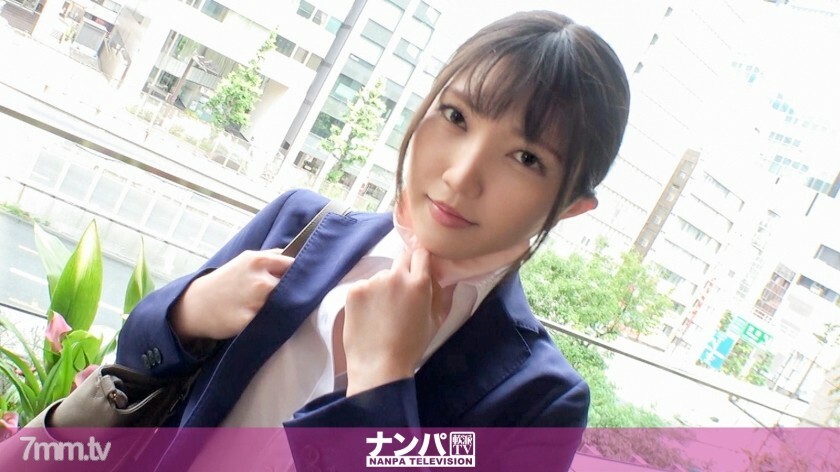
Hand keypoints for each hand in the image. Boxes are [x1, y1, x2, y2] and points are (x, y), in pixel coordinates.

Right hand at [170, 248, 293, 340]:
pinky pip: (271, 320)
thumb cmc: (224, 282)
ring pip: (283, 304)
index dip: (297, 272)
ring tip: (267, 307)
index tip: (299, 278)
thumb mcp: (244, 261)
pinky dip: (270, 320)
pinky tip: (261, 319)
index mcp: (259, 261)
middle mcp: (260, 280)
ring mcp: (256, 301)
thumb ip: (269, 257)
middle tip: (282, 295)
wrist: (196, 305)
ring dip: (280, 306)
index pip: (292, 264)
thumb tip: (292, 256)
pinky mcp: (251, 321)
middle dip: (288, 290)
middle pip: (290, 286)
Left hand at [343, 247, 441, 395]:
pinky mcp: (354, 290)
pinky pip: (365, 286)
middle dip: (404, 270)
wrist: (379, 365)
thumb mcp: (436, 320)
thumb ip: (443, 293)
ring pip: (382, 275)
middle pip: (401, 258)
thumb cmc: (412, 346)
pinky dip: (367, 296)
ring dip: (385, 286)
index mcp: (419, 282)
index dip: (420, 262)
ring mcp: (372, 282)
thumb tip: (446, 275)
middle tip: (402, 293)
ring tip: (384, 312)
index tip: (419, 271)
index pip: (420, 253)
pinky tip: (370, 315)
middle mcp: (395, 276)